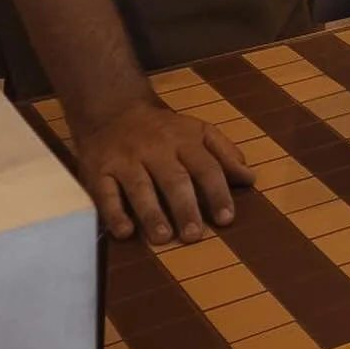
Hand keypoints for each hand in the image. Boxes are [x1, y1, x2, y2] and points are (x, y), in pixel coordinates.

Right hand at [77, 98, 254, 244]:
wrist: (114, 111)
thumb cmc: (164, 130)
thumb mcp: (198, 132)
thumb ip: (224, 153)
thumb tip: (250, 179)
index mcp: (184, 140)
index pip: (205, 167)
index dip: (217, 192)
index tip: (227, 219)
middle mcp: (156, 149)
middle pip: (173, 179)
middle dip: (185, 207)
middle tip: (195, 235)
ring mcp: (127, 160)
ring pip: (140, 187)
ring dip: (151, 212)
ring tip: (163, 237)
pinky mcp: (99, 171)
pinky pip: (106, 193)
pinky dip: (114, 213)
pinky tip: (125, 232)